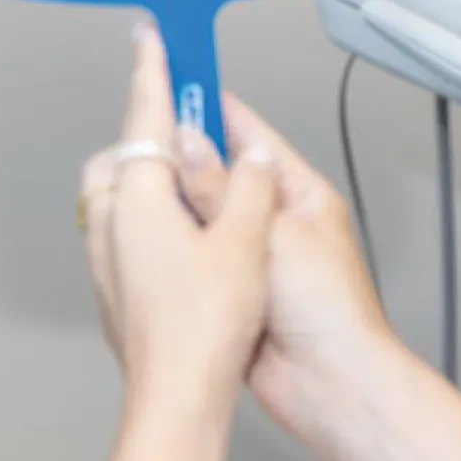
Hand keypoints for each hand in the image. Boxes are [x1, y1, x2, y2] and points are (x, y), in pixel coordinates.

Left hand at [80, 24, 280, 410]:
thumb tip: (248, 156)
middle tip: (193, 134)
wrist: (178, 398)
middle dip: (149, 139)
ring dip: (151, 186)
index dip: (152, 73)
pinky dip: (151, 227)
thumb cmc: (206, 325)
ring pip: (119, 202)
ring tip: (201, 196)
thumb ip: (245, 188)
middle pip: (121, 159)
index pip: (146, 118)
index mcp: (140, 198)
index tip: (150, 39)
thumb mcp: (245, 241)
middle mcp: (111, 224)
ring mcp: (106, 263)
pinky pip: (126, 240)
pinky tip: (193, 251)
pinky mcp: (116, 295)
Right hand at [169, 89, 399, 460]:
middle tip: (136, 134)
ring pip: (205, 218)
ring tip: (129, 179)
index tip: (175, 78)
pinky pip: (199, 257)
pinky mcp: (234, 292)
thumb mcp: (270, 236)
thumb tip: (186, 145)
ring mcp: (254, 257)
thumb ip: (223, 193)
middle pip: (221, 176)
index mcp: (299, 195)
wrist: (330, 382)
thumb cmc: (327, 308)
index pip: (251, 137)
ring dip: (174, 204)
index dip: (211, 107)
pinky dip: (175, 247)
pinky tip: (143, 235)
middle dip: (182, 157)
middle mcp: (277, 221)